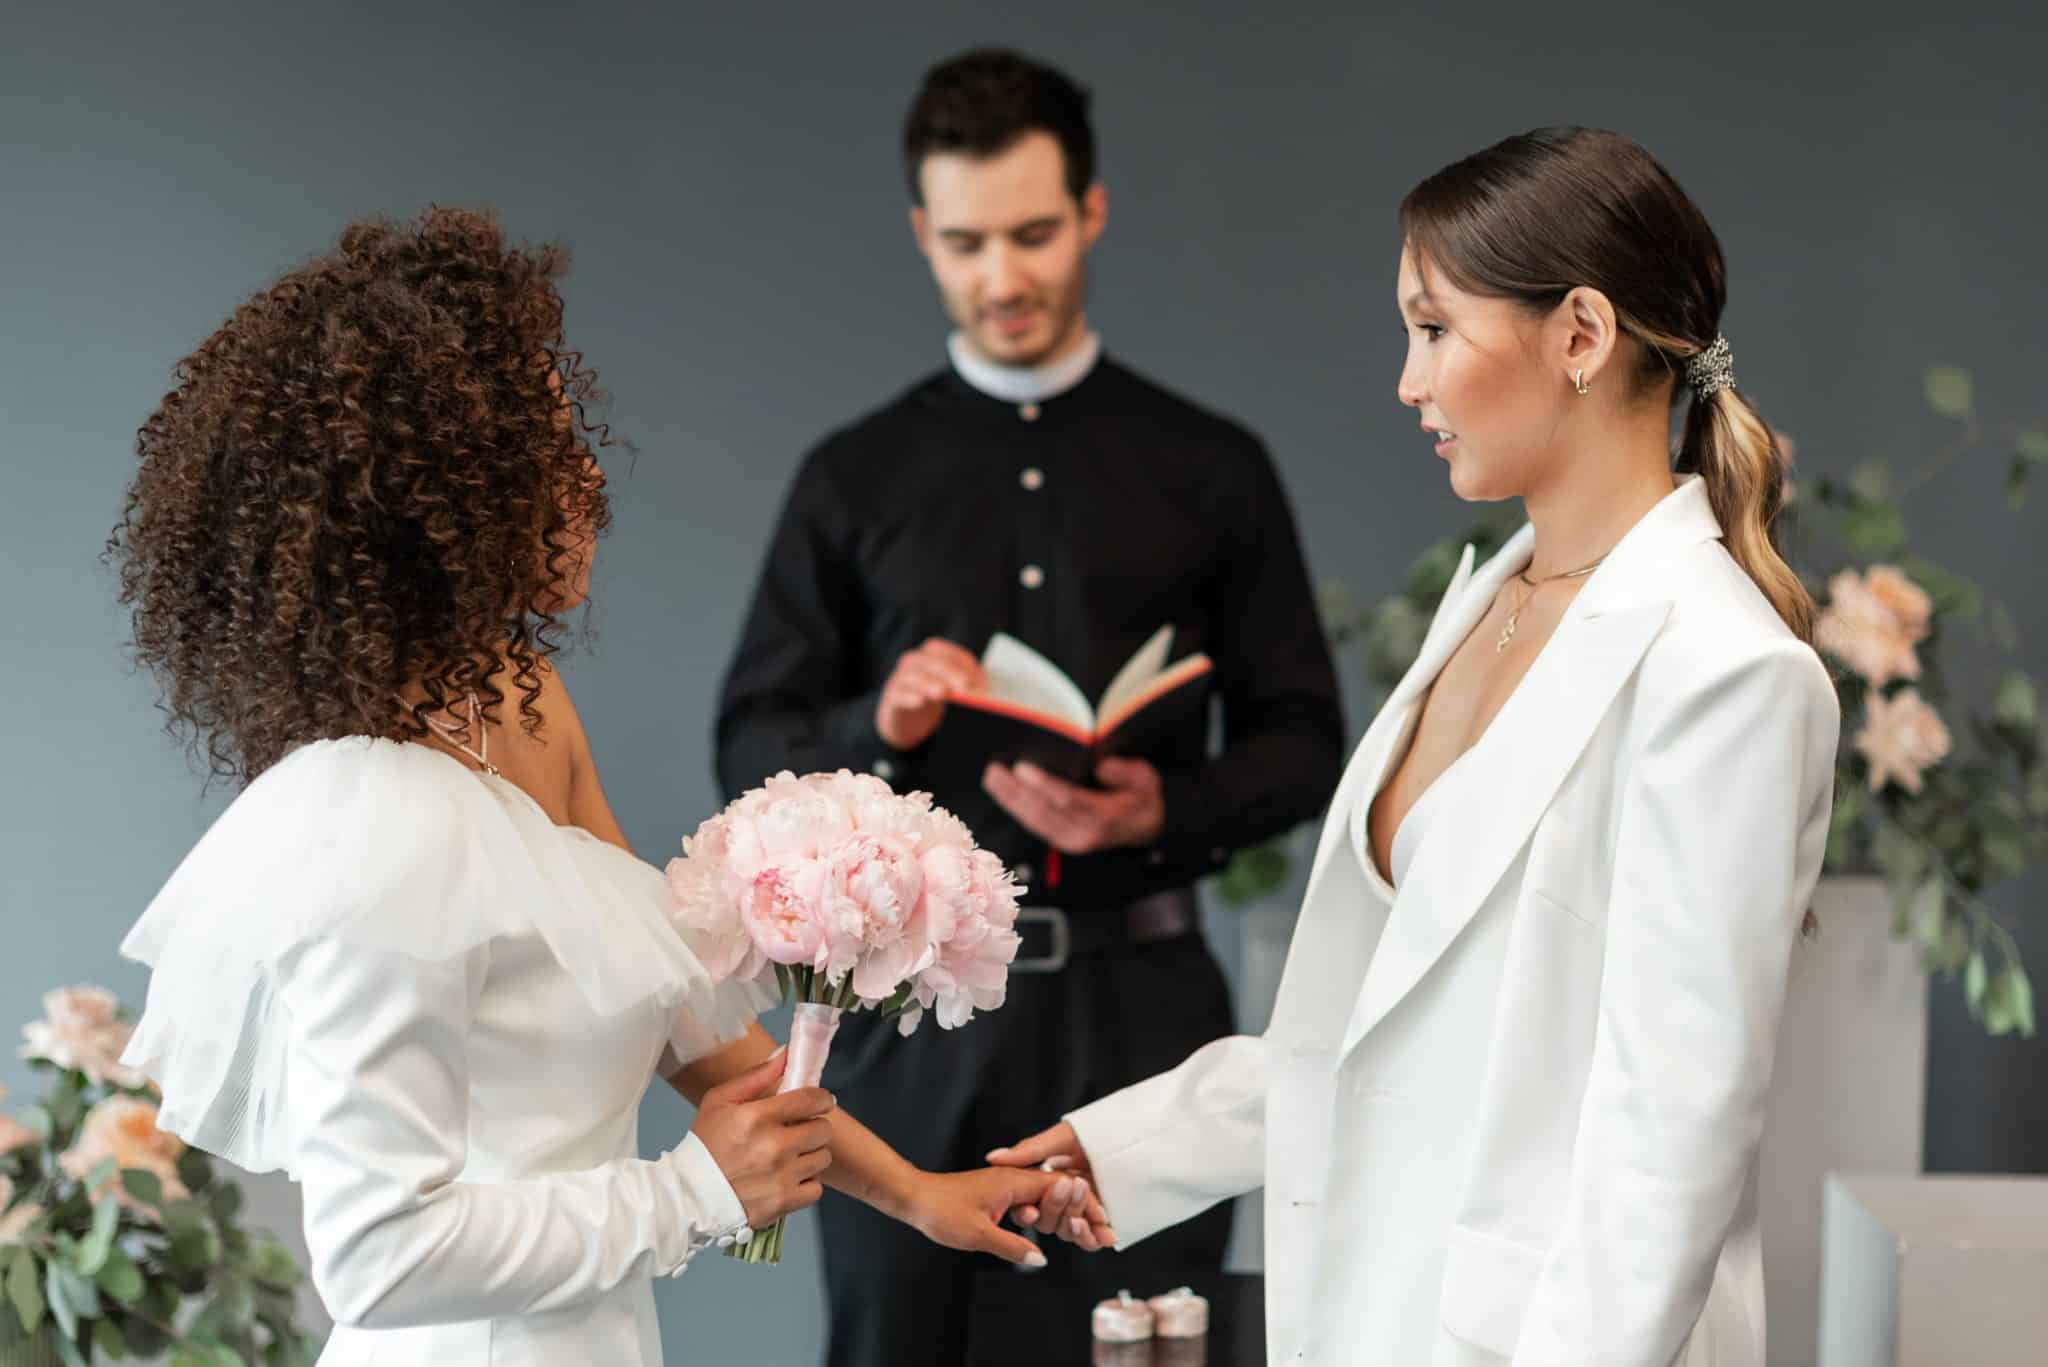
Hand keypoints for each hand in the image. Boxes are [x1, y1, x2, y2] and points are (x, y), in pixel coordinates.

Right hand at [686, 1049, 834, 1228]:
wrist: (689, 1196)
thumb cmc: (705, 1145)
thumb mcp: (719, 1101)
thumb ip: (756, 1075)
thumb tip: (786, 1054)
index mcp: (757, 1117)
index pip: (811, 1100)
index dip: (821, 1098)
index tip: (819, 1101)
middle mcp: (774, 1146)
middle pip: (823, 1129)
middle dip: (814, 1126)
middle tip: (798, 1131)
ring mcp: (782, 1176)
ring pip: (823, 1158)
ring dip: (811, 1155)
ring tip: (791, 1156)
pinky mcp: (784, 1202)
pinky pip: (817, 1187)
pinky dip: (807, 1183)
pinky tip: (789, 1177)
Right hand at [876, 638, 986, 750]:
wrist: (904, 720)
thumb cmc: (932, 700)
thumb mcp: (949, 690)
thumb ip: (964, 688)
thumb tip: (984, 694)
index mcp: (933, 654)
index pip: (952, 654)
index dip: (969, 667)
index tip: (983, 684)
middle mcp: (915, 661)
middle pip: (934, 662)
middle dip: (951, 673)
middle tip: (965, 686)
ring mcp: (900, 677)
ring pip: (915, 675)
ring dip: (930, 682)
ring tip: (942, 692)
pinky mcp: (891, 696)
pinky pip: (899, 693)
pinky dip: (909, 696)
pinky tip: (919, 701)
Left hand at [905, 1167, 1111, 1264]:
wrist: (915, 1197)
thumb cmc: (941, 1211)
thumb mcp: (977, 1234)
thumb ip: (1012, 1246)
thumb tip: (1041, 1259)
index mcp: (1014, 1182)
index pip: (1061, 1189)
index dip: (1084, 1208)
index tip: (1103, 1227)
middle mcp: (1015, 1179)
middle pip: (1060, 1192)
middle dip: (1084, 1212)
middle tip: (1105, 1236)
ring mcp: (1009, 1186)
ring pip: (1048, 1197)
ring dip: (1068, 1214)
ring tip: (1088, 1235)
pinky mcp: (1001, 1195)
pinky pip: (1034, 1202)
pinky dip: (1049, 1215)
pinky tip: (1058, 1229)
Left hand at [982, 756, 1164, 854]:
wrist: (1144, 828)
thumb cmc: (1141, 797)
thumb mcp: (1145, 780)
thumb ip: (1125, 772)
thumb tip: (1101, 766)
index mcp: (1106, 817)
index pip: (1069, 800)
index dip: (1044, 784)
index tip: (1022, 767)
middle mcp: (1084, 834)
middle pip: (1043, 812)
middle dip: (1015, 791)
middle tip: (994, 770)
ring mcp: (1070, 841)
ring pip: (1034, 820)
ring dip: (1009, 800)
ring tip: (991, 778)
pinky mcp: (1060, 840)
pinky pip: (1034, 824)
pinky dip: (1016, 808)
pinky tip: (1003, 792)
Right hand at [986, 1122, 1115, 1247]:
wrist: (1135, 1134)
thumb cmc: (1098, 1129)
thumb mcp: (1062, 1137)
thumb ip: (1029, 1151)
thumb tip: (993, 1157)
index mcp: (1047, 1181)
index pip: (1029, 1204)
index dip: (1027, 1212)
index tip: (1030, 1212)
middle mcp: (1063, 1198)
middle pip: (1048, 1221)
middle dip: (1056, 1214)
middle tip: (1070, 1193)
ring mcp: (1083, 1209)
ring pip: (1069, 1232)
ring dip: (1075, 1231)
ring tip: (1081, 1222)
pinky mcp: (1104, 1219)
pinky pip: (1095, 1237)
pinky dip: (1098, 1239)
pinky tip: (1105, 1236)